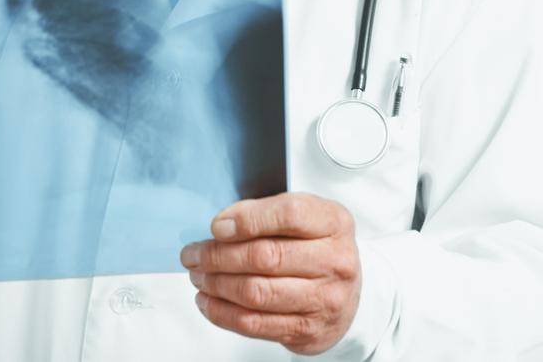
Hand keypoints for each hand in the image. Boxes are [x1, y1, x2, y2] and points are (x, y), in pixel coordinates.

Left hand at [181, 192, 361, 355]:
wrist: (348, 292)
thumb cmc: (318, 246)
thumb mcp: (305, 216)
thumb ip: (265, 212)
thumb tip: (222, 226)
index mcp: (334, 223)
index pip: (289, 214)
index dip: (248, 220)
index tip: (217, 227)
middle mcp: (334, 262)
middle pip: (265, 257)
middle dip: (218, 256)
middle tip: (193, 254)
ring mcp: (324, 299)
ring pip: (256, 293)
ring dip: (216, 285)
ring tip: (198, 276)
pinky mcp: (307, 330)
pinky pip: (255, 324)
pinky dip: (222, 313)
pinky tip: (208, 301)